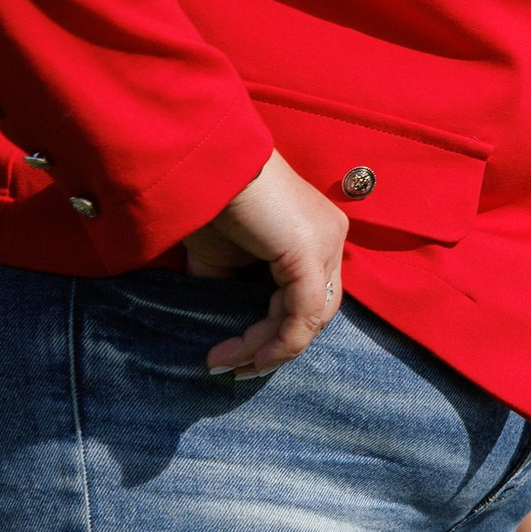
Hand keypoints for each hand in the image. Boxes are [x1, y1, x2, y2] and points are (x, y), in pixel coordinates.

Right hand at [184, 152, 350, 375]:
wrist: (200, 163)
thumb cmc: (208, 200)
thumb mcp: (222, 259)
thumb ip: (233, 291)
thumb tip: (227, 330)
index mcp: (316, 235)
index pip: (309, 298)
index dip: (278, 333)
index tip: (239, 356)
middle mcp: (330, 239)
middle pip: (315, 313)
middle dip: (276, 347)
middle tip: (237, 368)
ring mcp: (325, 243)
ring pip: (309, 319)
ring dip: (267, 349)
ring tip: (228, 362)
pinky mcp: (310, 250)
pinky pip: (301, 313)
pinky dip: (274, 341)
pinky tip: (242, 354)